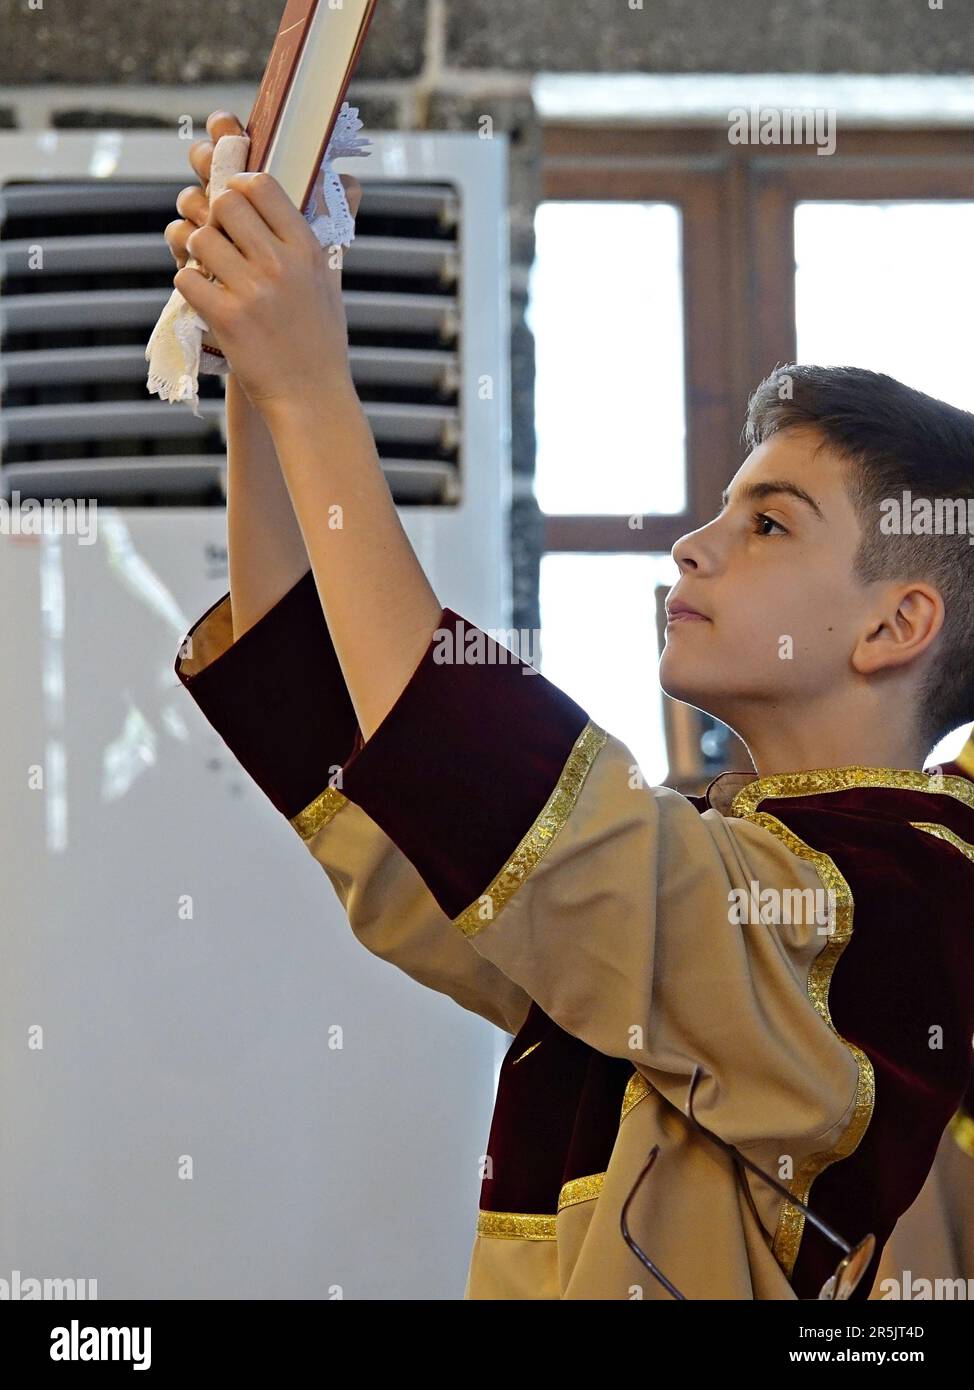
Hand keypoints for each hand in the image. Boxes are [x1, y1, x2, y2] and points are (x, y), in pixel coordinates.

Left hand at [167, 109, 362, 416]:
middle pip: (226, 203)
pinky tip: (203, 296)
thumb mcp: (332, 283)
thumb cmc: (321, 342)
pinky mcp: (228, 319)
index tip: (235, 201)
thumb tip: (348, 181)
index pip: (263, 185)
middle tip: (217, 237)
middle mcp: (281, 265)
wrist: (312, 399)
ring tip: (207, 268)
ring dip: (196, 251)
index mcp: (308, 250)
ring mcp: (253, 292)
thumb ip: (326, 234)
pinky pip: (187, 278)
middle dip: (214, 216)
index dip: (240, 185)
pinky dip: (189, 284)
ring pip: (200, 238)